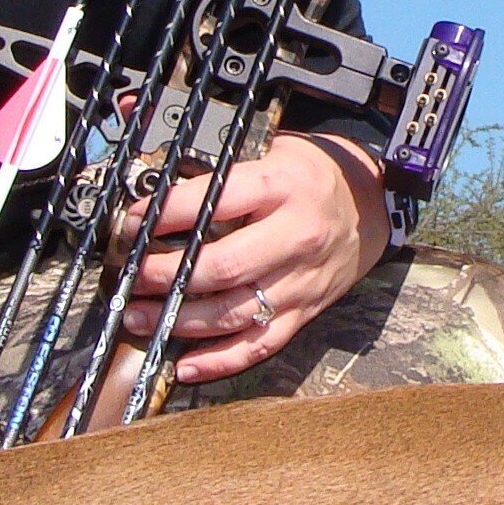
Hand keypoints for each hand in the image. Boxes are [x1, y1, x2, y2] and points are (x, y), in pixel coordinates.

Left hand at [112, 133, 387, 385]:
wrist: (372, 202)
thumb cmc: (311, 172)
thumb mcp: (272, 146)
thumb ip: (215, 153)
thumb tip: (150, 139)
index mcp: (283, 186)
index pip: (217, 202)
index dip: (167, 215)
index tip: (134, 222)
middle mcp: (295, 236)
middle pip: (223, 267)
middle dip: (166, 276)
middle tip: (132, 276)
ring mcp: (301, 280)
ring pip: (235, 313)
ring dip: (180, 320)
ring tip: (139, 317)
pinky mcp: (305, 311)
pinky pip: (261, 344)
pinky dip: (221, 361)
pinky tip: (185, 364)